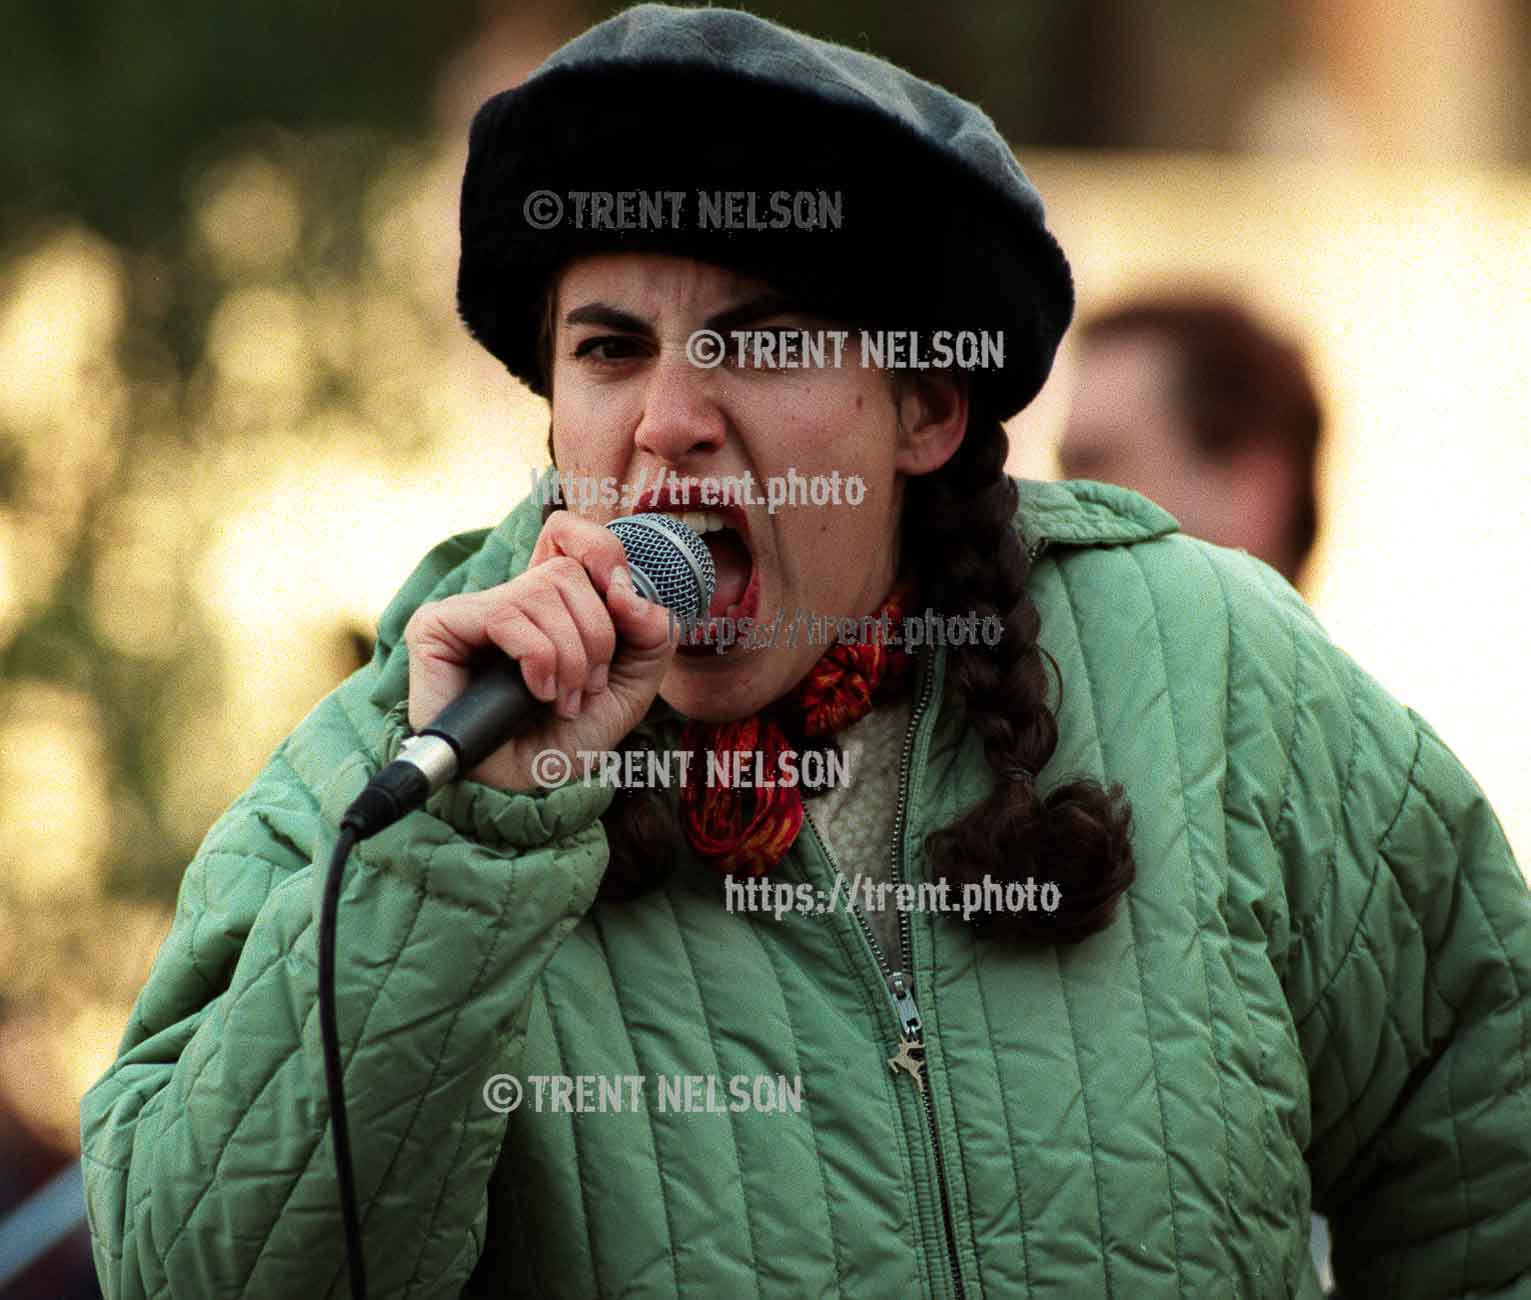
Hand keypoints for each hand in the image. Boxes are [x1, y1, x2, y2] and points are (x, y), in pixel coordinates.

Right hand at [403, 511, 679, 792]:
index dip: (601, 550)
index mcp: (551, 601)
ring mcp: (471, 610)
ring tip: (561, 701)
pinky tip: (536, 692)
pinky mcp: (439, 626)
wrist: (528, 790)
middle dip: (597, 637)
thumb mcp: (632, 683)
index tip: (621, 599)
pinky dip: (539, 659)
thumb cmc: (568, 739)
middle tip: (587, 687)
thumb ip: (650, 632)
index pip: (568, 533)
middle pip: (569, 571)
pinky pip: (508, 615)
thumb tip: (626, 590)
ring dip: (571, 658)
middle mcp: (508, 598)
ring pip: (543, 592)